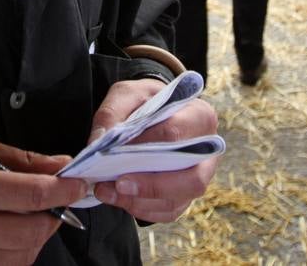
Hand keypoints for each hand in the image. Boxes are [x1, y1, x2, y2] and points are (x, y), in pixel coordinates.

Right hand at [0, 138, 87, 265]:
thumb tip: (59, 166)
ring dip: (37, 234)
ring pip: (25, 253)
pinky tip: (9, 235)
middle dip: (53, 214)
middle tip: (53, 201)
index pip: (31, 195)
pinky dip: (19, 252)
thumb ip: (20, 161)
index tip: (79, 184)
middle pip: (33, 230)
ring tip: (26, 216)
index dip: (63, 190)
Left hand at [87, 80, 219, 221]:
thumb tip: (99, 141)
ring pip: (178, 200)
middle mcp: (207, 150)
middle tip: (118, 183)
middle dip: (150, 184)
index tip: (114, 151)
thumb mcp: (127, 94)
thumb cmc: (145, 101)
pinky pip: (167, 211)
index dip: (144, 145)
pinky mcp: (185, 195)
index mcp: (199, 116)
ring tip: (108, 192)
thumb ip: (112, 112)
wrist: (153, 111)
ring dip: (140, 200)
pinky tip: (118, 198)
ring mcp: (200, 176)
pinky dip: (141, 209)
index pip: (175, 134)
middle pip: (190, 178)